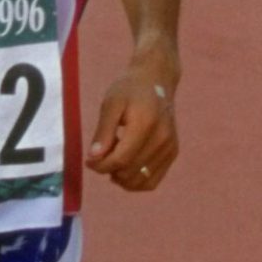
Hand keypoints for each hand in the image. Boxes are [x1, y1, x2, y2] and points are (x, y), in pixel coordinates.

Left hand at [85, 63, 177, 192]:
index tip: (88, 161)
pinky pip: (152, 181)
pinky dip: (136, 181)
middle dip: (109, 170)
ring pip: (141, 182)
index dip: (101, 166)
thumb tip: (94, 158)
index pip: (121, 159)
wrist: (156, 79)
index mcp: (145, 124)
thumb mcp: (111, 104)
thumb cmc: (129, 89)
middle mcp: (162, 139)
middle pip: (129, 172)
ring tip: (115, 158)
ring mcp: (170, 148)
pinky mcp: (173, 153)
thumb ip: (103, 131)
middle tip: (101, 155)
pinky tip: (126, 166)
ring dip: (122, 178)